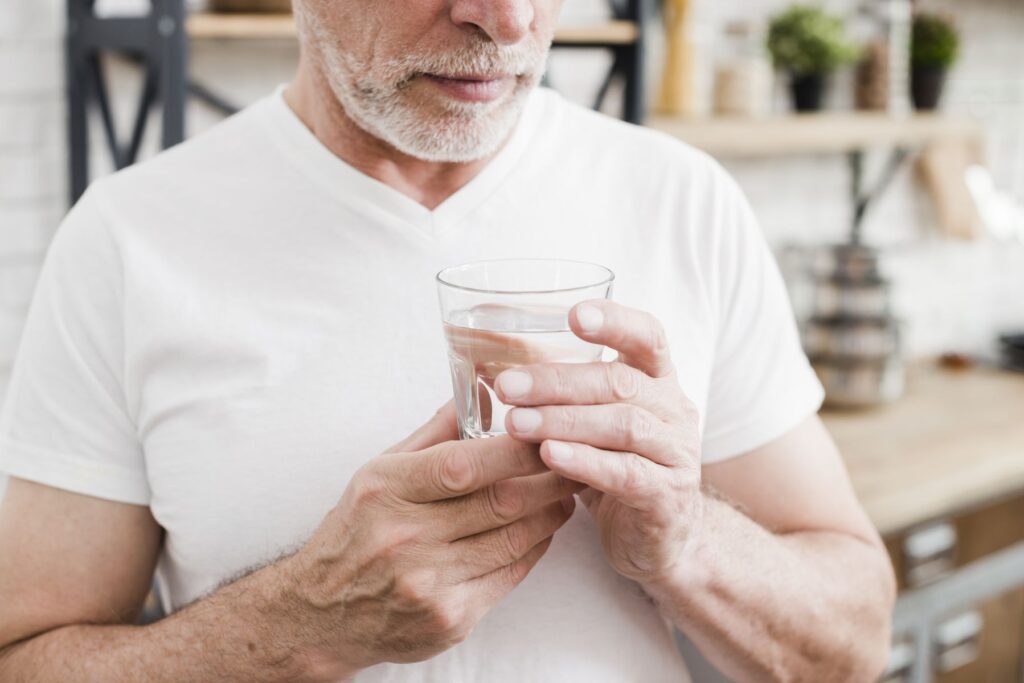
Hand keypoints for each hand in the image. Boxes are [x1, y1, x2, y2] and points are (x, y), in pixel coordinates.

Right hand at [280, 403, 581, 677]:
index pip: (462, 465)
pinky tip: (542, 529)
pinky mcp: (449, 619)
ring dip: (549, 513)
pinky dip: (534, 548)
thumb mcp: (379, 471)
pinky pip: (508, 576)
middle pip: (498, 503)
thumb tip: (482, 391)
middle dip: (547, 479)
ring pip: (512, 540)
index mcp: (387, 490)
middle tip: (575, 460)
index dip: (515, 450)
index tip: (547, 432)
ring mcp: (428, 583)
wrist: (321, 614)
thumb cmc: (355, 531)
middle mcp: (405, 537)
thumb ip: (434, 433)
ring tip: (566, 492)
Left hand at [494, 301, 702, 585]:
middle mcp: (674, 410)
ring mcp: (677, 454)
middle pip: (621, 382)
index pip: (648, 337)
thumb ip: (558, 393)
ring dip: (565, 421)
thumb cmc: (614, 466)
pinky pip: (628, 474)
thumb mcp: (590, 422)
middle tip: (507, 386)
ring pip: (624, 426)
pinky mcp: (668, 497)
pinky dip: (586, 463)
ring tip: (516, 423)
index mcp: (658, 381)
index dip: (615, 322)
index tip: (573, 314)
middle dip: (559, 381)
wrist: (660, 537)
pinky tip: (550, 456)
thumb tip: (485, 363)